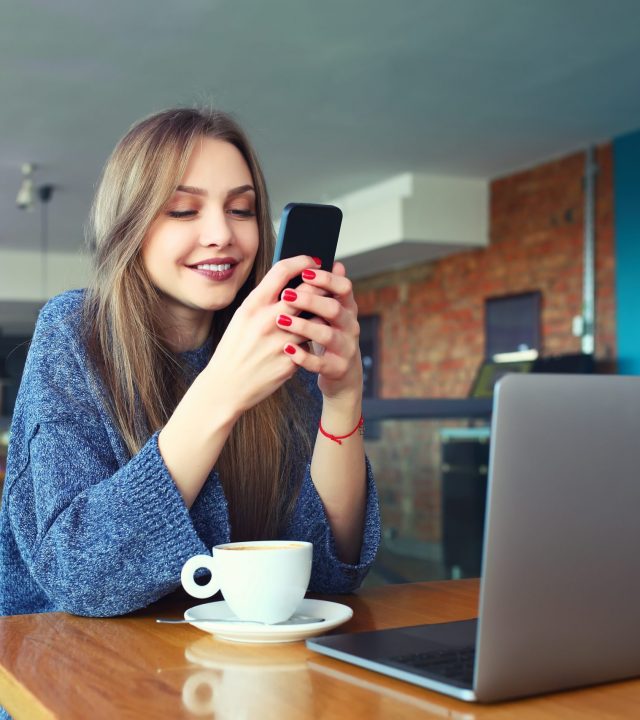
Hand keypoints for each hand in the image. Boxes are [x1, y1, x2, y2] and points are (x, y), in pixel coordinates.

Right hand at [201, 255, 318, 417]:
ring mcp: (281, 342)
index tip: (313, 261)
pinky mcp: (291, 362)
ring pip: (315, 319)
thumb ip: (264, 300)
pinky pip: (310, 344)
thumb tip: (290, 283)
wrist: (226, 386)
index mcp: (253, 305)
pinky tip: (310, 340)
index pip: (283, 271)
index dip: (302, 261)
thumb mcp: (242, 318)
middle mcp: (267, 320)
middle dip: (322, 286)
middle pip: (306, 291)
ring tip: (323, 313)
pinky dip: (312, 340)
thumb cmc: (234, 349)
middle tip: (328, 285)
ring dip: (321, 315)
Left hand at [276, 261, 362, 404]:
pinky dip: (303, 356)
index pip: (344, 287)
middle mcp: (350, 326)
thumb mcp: (330, 313)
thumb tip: (334, 262)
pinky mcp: (337, 368)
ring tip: (282, 321)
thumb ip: (328, 290)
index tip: (306, 273)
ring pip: (327, 335)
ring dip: (303, 326)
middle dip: (310, 300)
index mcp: (347, 308)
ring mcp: (346, 348)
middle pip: (334, 308)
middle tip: (286, 296)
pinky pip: (320, 363)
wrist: (341, 374)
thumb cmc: (328, 336)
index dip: (327, 279)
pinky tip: (287, 349)